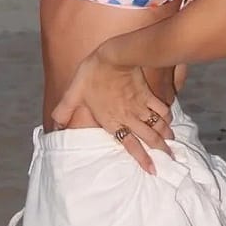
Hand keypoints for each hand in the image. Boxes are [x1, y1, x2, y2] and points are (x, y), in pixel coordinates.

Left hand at [51, 49, 172, 172]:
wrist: (115, 55)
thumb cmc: (93, 73)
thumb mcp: (74, 92)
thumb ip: (64, 110)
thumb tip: (54, 125)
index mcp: (112, 120)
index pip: (130, 145)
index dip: (143, 159)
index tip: (153, 169)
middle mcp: (129, 117)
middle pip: (149, 138)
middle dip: (161, 151)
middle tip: (170, 159)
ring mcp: (140, 106)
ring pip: (157, 126)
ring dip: (166, 136)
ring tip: (171, 143)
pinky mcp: (148, 94)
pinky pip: (162, 109)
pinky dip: (167, 116)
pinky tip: (169, 120)